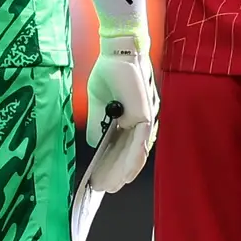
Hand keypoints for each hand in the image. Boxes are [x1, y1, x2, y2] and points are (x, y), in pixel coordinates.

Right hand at [81, 0, 157, 196]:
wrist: (118, 51)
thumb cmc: (109, 71)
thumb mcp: (98, 102)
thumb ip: (98, 122)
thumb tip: (93, 143)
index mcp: (129, 119)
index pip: (120, 148)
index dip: (110, 165)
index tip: (99, 178)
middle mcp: (141, 123)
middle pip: (128, 155)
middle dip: (114, 173)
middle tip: (103, 188)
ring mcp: (146, 121)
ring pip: (136, 154)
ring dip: (122, 172)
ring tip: (110, 185)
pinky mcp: (146, 116)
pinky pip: (141, 144)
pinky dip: (133, 161)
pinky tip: (125, 174)